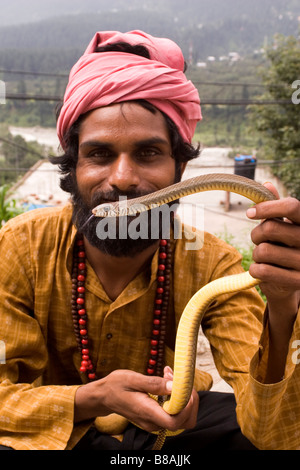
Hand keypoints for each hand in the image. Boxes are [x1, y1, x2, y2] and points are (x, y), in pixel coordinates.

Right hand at [74, 367, 198, 432]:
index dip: (186, 407)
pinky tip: (167, 379)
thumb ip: (154, 384)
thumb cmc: (116, 385)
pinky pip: (174, 411)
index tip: (184, 387)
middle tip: (178, 378)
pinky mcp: (157, 416)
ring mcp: (156, 421)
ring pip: (182, 416)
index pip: (175, 421)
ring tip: (170, 375)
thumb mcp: (132, 378)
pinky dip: (177, 396)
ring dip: (184, 395)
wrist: (104, 396)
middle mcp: (153, 421)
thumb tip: (174, 386)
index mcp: (147, 412)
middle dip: (189, 399)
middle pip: (184, 421)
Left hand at [247, 183, 299, 310]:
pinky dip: (255, 270)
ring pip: (263, 250)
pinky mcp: (297, 281)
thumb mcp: (282, 225)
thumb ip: (275, 206)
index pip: (291, 206)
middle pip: (270, 228)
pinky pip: (263, 270)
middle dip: (256, 234)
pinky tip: (261, 270)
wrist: (291, 281)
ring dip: (256, 254)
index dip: (267, 207)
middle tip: (258, 240)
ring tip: (264, 258)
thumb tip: (267, 185)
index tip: (250, 213)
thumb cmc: (284, 246)